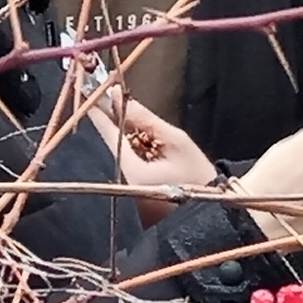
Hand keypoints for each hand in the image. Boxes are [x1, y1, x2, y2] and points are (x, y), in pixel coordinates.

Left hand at [100, 88, 219, 202]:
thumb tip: (116, 95)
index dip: (99, 112)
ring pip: (119, 152)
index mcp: (132, 172)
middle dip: (113, 120)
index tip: (88, 93)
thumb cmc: (198, 176)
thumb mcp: (175, 140)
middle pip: (112, 144)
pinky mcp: (133, 194)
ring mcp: (127, 191)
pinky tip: (145, 141)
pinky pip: (127, 164)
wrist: (214, 209)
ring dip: (125, 133)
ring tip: (135, 117)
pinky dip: (133, 149)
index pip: (109, 135)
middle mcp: (124, 184)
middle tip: (112, 97)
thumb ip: (144, 118)